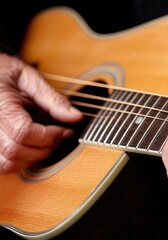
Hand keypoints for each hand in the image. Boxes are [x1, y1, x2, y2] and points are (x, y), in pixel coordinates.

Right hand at [0, 53, 81, 172]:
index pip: (23, 132)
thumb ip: (52, 98)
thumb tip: (76, 117)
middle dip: (44, 149)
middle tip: (58, 137)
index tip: (64, 130)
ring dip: (32, 158)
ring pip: (6, 164)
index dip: (49, 136)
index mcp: (0, 105)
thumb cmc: (4, 72)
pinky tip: (31, 146)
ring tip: (46, 142)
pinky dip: (19, 161)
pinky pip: (1, 164)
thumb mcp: (29, 77)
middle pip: (15, 151)